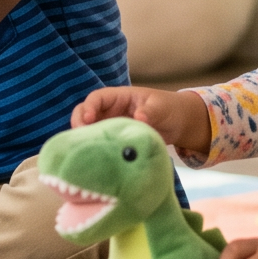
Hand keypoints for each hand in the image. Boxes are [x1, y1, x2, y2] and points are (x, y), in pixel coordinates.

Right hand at [72, 86, 210, 155]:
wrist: (179, 124)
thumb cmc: (169, 109)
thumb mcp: (162, 108)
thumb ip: (150, 112)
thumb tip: (139, 118)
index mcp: (119, 97)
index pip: (97, 98)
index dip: (88, 107)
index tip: (87, 120)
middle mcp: (110, 111)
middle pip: (85, 113)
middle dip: (78, 123)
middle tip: (79, 139)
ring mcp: (111, 126)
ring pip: (89, 130)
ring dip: (84, 139)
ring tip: (84, 152)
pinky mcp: (115, 141)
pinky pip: (101, 144)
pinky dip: (95, 151)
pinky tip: (95, 161)